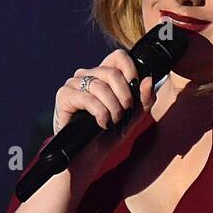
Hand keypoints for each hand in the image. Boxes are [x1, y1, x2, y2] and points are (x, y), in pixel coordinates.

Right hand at [53, 48, 156, 183]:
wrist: (90, 156)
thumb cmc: (109, 134)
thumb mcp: (134, 116)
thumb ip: (145, 98)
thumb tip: (148, 79)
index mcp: (103, 74)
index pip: (118, 56)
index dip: (131, 69)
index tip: (135, 90)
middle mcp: (87, 75)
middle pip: (112, 72)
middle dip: (125, 96)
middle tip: (125, 113)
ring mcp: (73, 84)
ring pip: (100, 86)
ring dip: (113, 108)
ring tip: (114, 121)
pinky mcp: (64, 96)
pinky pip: (87, 98)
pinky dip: (100, 113)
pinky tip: (102, 124)